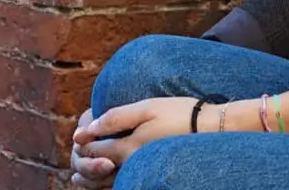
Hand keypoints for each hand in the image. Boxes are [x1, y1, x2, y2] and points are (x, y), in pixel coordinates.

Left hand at [72, 97, 200, 182]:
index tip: (76, 135)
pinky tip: (107, 178)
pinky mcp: (150, 174)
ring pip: (108, 182)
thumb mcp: (147, 108)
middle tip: (75, 155)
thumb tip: (85, 129)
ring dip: (91, 179)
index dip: (82, 143)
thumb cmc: (181, 114)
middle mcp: (132, 166)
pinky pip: (124, 184)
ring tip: (78, 179)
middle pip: (96, 171)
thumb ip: (115, 118)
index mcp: (128, 148)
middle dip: (82, 163)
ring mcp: (142, 172)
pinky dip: (108, 183)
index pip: (93, 150)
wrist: (213, 130)